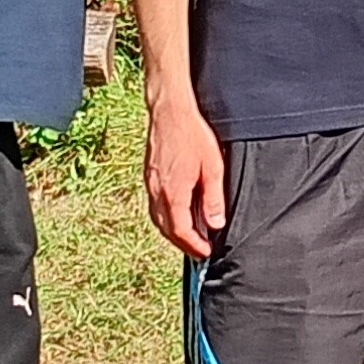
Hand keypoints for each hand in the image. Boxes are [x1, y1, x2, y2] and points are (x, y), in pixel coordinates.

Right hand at [145, 93, 230, 259]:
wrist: (170, 112)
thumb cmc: (193, 135)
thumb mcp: (213, 167)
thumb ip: (213, 198)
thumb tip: (215, 223)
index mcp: (173, 193)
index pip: (180, 231)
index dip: (193, 245)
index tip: (206, 252)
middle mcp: (157, 192)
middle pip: (166, 229)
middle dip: (183, 243)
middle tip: (198, 250)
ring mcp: (150, 184)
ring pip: (158, 219)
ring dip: (173, 232)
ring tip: (189, 237)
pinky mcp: (149, 176)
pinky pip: (154, 206)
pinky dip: (165, 217)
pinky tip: (177, 214)